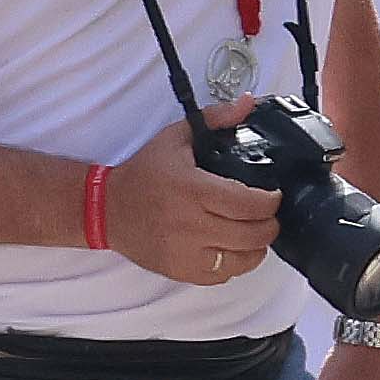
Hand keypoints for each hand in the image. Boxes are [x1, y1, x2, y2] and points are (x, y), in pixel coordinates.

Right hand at [101, 133, 281, 290]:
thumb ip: (216, 118)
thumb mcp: (176, 138)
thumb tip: (248, 102)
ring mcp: (184, 252)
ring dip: (256, 246)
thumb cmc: (143, 173)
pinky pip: (221, 276)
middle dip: (269, 224)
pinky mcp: (179, 271)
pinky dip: (234, 264)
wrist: (105, 209)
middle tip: (268, 214)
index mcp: (193, 190)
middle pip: (253, 234)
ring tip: (254, 231)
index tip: (273, 195)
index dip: (271, 201)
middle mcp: (190, 225)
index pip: (249, 204)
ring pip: (242, 260)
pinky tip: (232, 248)